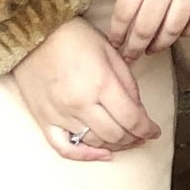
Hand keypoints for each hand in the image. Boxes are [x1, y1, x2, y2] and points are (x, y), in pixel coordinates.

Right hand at [12, 18, 160, 161]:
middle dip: (133, 138)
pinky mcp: (44, 120)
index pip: (131, 118)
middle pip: (115, 135)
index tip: (154, 131)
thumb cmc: (74, 36)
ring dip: (114, 145)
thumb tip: (138, 110)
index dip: (147, 129)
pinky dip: (84, 155)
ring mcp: (60, 115)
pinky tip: (100, 153)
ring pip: (94, 142)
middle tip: (141, 135)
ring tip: (125, 139)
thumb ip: (127, 82)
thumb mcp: (110, 50)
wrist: (34, 33)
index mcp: (101, 83)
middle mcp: (81, 103)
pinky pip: (64, 148)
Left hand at [105, 0, 189, 60]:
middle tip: (130, 56)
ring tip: (152, 48)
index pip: (125, 11)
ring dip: (159, 44)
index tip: (115, 43)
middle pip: (146, 27)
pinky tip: (180, 32)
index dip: (117, 33)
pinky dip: (188, 32)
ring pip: (172, 30)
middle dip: (134, 47)